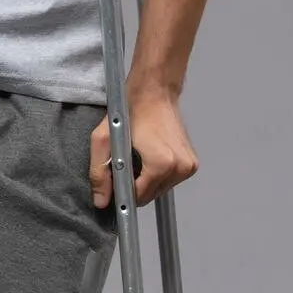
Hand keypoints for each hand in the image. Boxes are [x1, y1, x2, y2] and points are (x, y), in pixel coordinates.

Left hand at [89, 84, 198, 208]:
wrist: (154, 91)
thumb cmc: (130, 110)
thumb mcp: (104, 140)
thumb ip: (100, 174)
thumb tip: (102, 201)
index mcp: (161, 164)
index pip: (138, 198)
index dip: (123, 191)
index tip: (116, 178)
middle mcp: (179, 167)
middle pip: (150, 195)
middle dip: (135, 185)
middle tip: (126, 162)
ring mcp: (188, 166)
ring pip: (159, 189)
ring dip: (146, 180)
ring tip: (139, 156)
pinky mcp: (192, 164)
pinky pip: (169, 180)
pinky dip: (157, 174)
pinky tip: (150, 156)